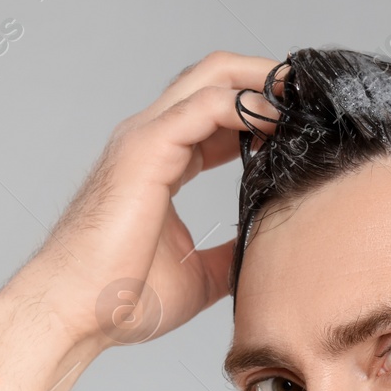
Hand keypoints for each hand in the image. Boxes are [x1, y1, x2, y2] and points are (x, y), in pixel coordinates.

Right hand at [2, 51, 282, 349]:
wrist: (77, 312)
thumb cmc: (121, 297)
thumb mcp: (199, 275)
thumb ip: (229, 254)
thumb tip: (262, 253)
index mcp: (160, 161)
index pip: (216, 113)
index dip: (261, 110)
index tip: (303, 124)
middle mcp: (150, 139)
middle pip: (215, 78)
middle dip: (267, 78)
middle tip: (312, 96)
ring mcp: (145, 138)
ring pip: (212, 78)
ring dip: (264, 82)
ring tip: (304, 99)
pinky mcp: (145, 149)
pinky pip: (206, 106)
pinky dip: (247, 105)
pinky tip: (278, 121)